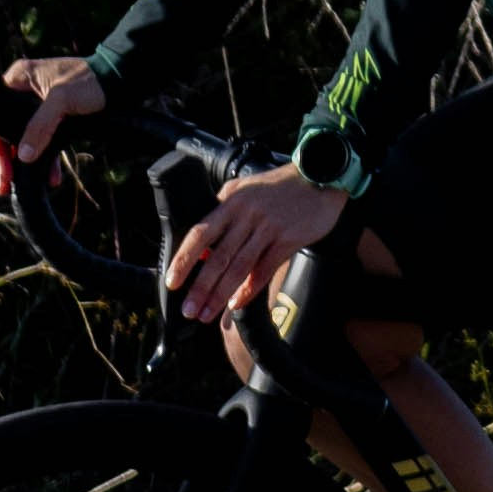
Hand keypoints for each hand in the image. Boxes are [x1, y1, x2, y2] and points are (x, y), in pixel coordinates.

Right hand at [0, 53, 104, 176]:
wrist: (120, 80)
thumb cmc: (90, 81)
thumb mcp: (62, 101)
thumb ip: (40, 127)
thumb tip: (22, 156)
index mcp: (19, 78)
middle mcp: (24, 89)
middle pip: (4, 127)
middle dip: (5, 156)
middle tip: (5, 180)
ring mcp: (37, 103)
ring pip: (21, 136)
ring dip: (21, 161)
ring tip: (15, 186)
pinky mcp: (52, 115)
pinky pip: (40, 138)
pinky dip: (43, 157)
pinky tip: (50, 178)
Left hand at [165, 164, 346, 328]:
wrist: (320, 177)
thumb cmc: (280, 186)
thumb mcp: (244, 188)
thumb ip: (223, 210)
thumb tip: (203, 245)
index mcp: (231, 202)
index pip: (200, 234)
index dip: (184, 260)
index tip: (173, 282)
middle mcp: (247, 215)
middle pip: (218, 257)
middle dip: (201, 287)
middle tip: (189, 309)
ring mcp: (268, 228)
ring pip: (239, 267)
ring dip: (221, 294)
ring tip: (208, 313)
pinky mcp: (288, 239)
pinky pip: (265, 268)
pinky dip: (250, 289)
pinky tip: (238, 303)